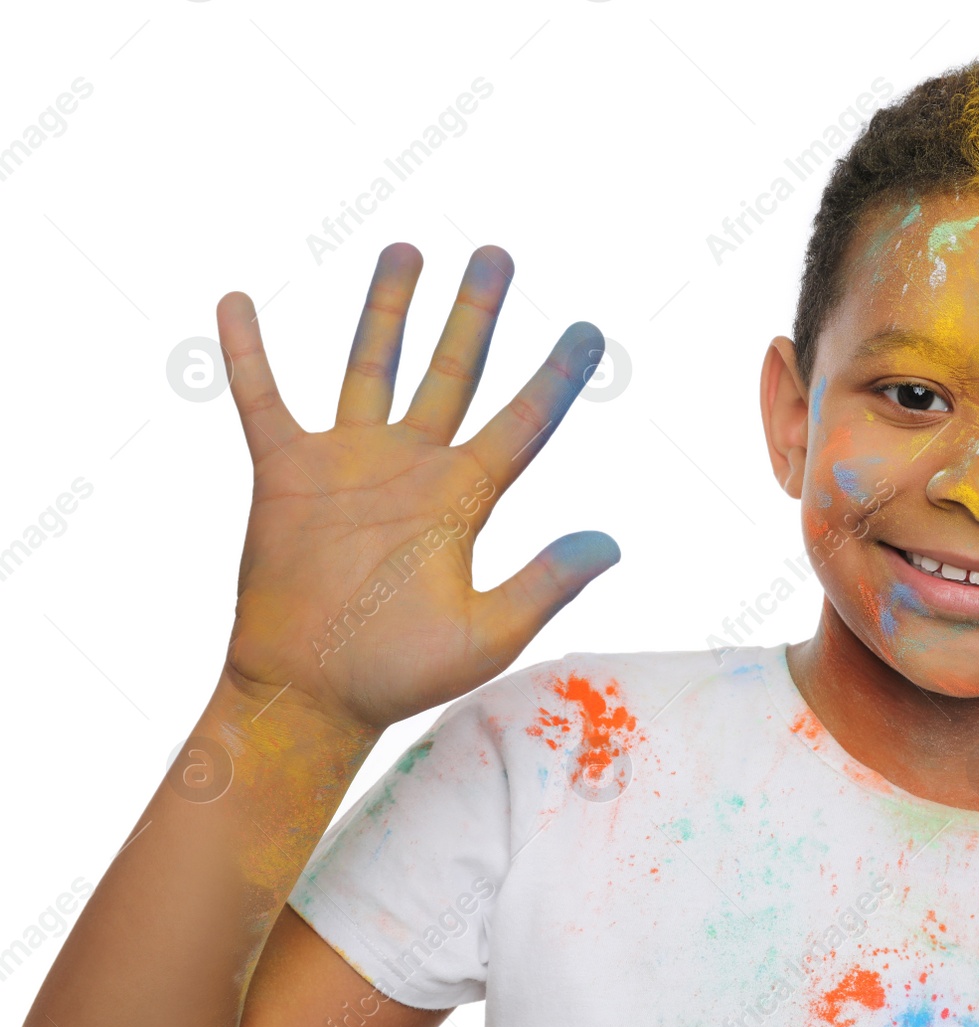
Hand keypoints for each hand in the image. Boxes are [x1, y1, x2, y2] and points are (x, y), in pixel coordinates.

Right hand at [214, 243, 617, 732]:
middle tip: (498, 254)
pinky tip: (236, 300)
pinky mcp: (284, 472)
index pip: (522, 421)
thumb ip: (545, 585)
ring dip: (387, 309)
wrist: (311, 694)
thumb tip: (611, 543)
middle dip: (476, 313)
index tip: (589, 330)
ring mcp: (348, 462)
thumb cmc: (398, 674)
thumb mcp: (486, 634)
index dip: (557, 377)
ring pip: (372, 366)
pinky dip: (247, 353)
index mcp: (464, 498)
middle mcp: (412, 466)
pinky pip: (262, 399)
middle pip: (454, 371)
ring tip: (406, 249)